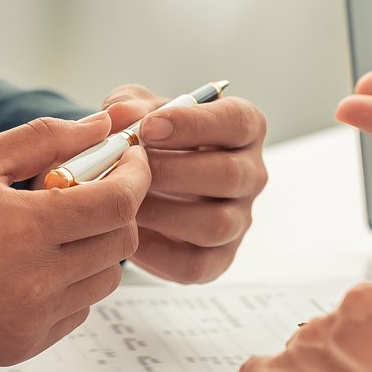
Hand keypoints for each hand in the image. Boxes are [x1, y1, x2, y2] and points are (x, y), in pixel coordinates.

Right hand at [0, 114, 148, 365]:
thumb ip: (45, 140)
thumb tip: (101, 123)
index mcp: (25, 228)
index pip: (119, 202)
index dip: (135, 175)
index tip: (129, 159)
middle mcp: (35, 282)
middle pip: (120, 243)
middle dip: (115, 211)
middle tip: (86, 192)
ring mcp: (29, 321)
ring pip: (102, 282)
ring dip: (93, 251)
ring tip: (49, 232)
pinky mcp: (20, 348)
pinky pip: (74, 314)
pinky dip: (68, 288)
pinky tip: (28, 268)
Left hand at [101, 84, 267, 281]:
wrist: (141, 185)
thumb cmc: (150, 140)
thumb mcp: (137, 112)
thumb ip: (128, 106)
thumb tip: (120, 116)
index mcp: (243, 128)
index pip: (237, 121)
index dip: (194, 124)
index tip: (148, 128)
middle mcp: (251, 174)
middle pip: (231, 175)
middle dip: (173, 172)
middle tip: (130, 170)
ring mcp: (240, 220)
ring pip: (217, 224)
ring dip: (164, 214)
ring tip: (126, 202)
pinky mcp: (219, 259)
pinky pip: (196, 265)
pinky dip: (157, 252)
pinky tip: (129, 232)